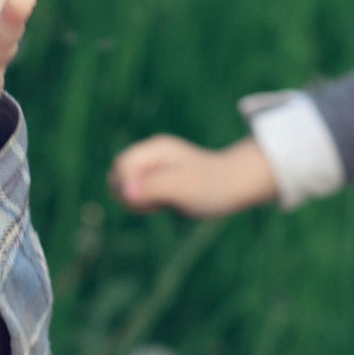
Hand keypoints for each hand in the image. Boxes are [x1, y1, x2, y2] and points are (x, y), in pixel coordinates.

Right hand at [109, 135, 277, 216]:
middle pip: (118, 174)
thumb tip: (126, 189)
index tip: (152, 198)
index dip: (128, 186)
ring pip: (125, 186)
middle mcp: (152, 155)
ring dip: (137, 201)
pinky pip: (137, 194)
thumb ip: (154, 187)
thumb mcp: (182, 187)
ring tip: (162, 204)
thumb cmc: (211, 186)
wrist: (235, 186)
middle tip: (157, 203)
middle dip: (129, 194)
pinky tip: (165, 205)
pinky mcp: (158, 180)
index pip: (121, 166)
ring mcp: (154, 167)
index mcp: (155, 149)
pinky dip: (145, 203)